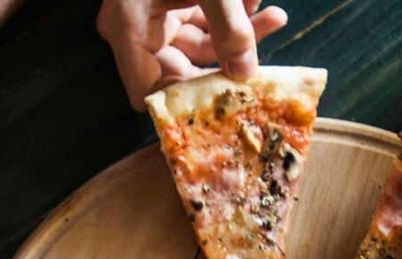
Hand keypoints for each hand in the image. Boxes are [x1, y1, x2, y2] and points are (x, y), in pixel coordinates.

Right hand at [97, 0, 289, 108]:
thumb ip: (230, 27)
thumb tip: (247, 74)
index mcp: (127, 29)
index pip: (147, 93)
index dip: (182, 105)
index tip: (225, 105)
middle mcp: (134, 27)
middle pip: (180, 70)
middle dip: (226, 63)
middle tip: (263, 65)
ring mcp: (151, 11)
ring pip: (198, 41)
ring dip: (238, 33)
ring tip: (275, 16)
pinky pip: (200, 18)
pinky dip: (229, 14)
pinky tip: (257, 0)